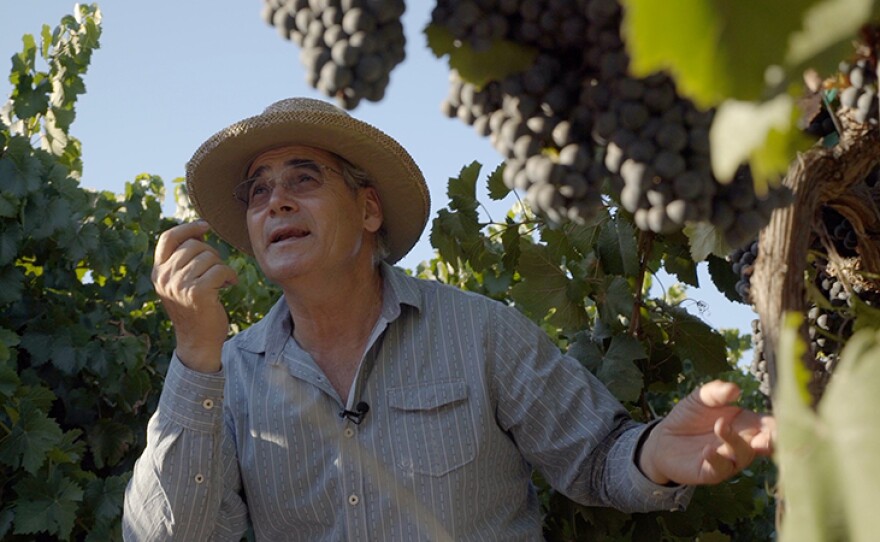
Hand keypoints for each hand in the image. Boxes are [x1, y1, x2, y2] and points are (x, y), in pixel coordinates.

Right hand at [152, 220, 237, 372]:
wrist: (197, 342)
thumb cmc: (194, 310)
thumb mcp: (180, 284)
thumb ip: (183, 261)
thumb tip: (199, 232)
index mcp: (158, 273)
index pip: (167, 239)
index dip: (187, 228)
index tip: (205, 226)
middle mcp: (165, 278)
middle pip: (193, 245)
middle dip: (211, 253)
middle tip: (217, 270)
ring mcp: (179, 285)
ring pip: (209, 256)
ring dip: (221, 266)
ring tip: (222, 281)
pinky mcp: (197, 292)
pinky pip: (220, 269)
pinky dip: (230, 275)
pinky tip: (230, 285)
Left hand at [638, 380, 775, 485]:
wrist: (663, 439)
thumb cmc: (688, 417)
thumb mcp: (700, 398)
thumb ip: (716, 392)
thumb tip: (735, 389)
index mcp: (746, 424)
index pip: (770, 425)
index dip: (778, 425)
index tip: (780, 422)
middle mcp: (743, 443)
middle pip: (766, 444)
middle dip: (771, 440)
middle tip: (768, 434)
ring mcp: (729, 459)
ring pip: (743, 455)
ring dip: (735, 441)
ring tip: (720, 425)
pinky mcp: (711, 472)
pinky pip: (720, 469)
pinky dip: (716, 460)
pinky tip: (707, 450)